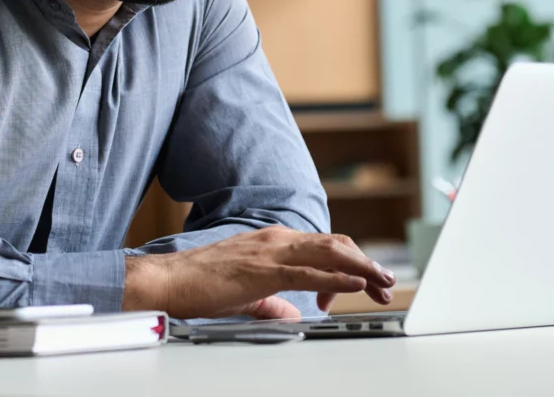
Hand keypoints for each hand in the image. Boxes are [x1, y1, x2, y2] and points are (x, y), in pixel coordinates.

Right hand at [122, 226, 395, 319]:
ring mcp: (270, 252)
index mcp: (272, 243)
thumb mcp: (246, 295)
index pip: (323, 247)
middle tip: (386, 283)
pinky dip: (337, 277)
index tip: (364, 284)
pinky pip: (308, 272)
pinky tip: (355, 284)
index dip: (350, 264)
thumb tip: (293, 314)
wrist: (167, 280)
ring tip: (382, 281)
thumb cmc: (198, 285)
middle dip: (365, 263)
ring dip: (361, 268)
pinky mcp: (263, 270)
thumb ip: (272, 302)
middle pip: (335, 246)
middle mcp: (275, 240)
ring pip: (329, 253)